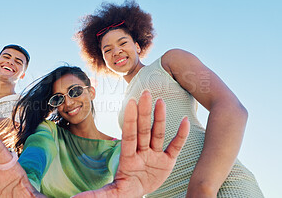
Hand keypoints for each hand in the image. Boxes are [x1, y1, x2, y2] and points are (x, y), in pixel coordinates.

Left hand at [74, 91, 189, 197]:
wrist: (139, 191)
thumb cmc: (125, 189)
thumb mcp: (112, 193)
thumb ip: (97, 196)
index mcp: (128, 157)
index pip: (129, 136)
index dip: (130, 120)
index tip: (130, 102)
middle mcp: (141, 152)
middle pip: (143, 130)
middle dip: (144, 112)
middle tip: (144, 92)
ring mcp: (155, 155)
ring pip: (158, 134)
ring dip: (160, 118)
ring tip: (161, 101)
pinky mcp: (167, 161)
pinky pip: (175, 146)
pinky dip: (180, 135)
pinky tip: (184, 121)